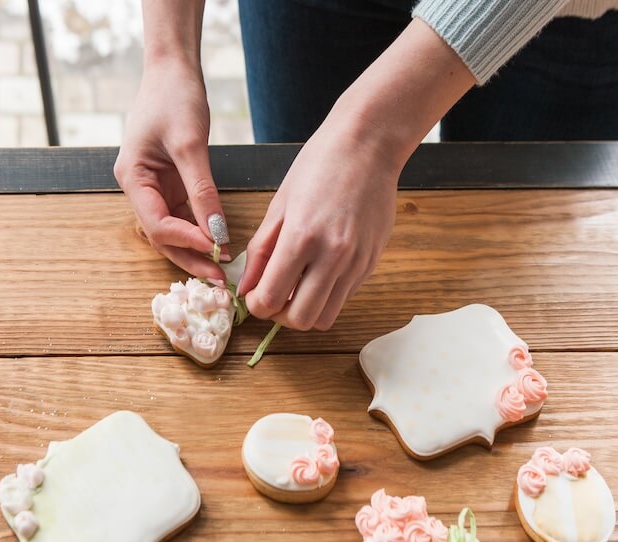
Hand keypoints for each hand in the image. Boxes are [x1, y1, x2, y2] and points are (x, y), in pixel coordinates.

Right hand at [114, 57, 229, 282]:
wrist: (173, 71)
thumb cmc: (175, 98)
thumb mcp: (190, 145)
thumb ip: (202, 191)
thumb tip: (215, 232)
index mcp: (132, 178)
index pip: (155, 223)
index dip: (184, 240)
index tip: (213, 250)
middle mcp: (139, 187)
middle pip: (162, 236)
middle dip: (190, 257)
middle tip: (219, 278)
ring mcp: (155, 188)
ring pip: (174, 230)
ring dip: (197, 249)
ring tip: (223, 269)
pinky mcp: (172, 185)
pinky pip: (186, 216)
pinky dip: (202, 231)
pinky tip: (221, 245)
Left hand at [239, 116, 399, 330]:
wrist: (368, 145)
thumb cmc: (320, 164)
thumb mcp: (279, 204)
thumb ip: (261, 250)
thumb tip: (246, 286)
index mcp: (301, 238)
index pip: (271, 299)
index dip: (256, 306)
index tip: (254, 296)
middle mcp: (332, 256)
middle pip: (300, 319)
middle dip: (280, 316)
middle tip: (273, 297)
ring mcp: (356, 262)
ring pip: (326, 317)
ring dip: (306, 311)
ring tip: (297, 289)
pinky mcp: (371, 262)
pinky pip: (344, 297)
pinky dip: (326, 295)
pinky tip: (318, 272)